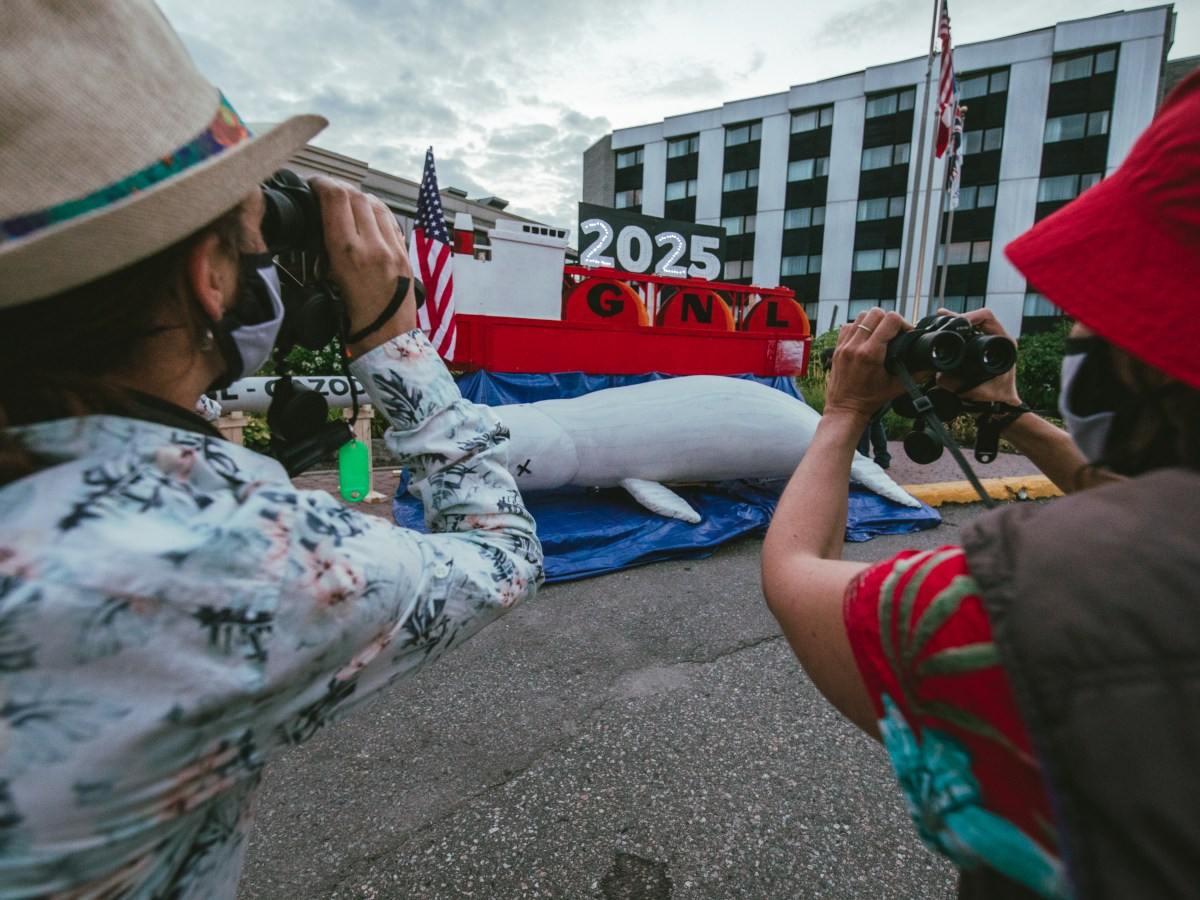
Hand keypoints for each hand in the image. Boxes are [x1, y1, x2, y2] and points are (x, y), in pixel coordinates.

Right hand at [308, 175, 416, 346]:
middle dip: (336, 187)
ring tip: (343, 200)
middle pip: (355, 195)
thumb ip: (326, 250)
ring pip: (374, 203)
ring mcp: (394, 249)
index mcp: (350, 254)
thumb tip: (321, 224)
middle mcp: (375, 247)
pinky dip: (375, 210)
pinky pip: (390, 220)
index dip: (321, 183)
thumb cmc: (354, 321)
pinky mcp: (405, 254)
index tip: (312, 184)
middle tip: (324, 190)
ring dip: (356, 196)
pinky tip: (366, 214)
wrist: (388, 341)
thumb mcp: (329, 283)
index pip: (336, 199)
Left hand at [824, 308, 908, 419]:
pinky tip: (866, 337)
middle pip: (875, 313)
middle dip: (888, 320)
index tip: (905, 332)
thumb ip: (916, 376)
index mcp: (871, 354)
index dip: (902, 323)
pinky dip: (859, 327)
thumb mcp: (897, 388)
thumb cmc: (870, 400)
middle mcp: (856, 346)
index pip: (890, 320)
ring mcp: (844, 346)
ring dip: (873, 321)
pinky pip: (848, 326)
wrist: (845, 408)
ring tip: (880, 333)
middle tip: (893, 332)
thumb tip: (931, 367)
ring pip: (861, 316)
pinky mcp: (837, 348)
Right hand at [932, 308, 1021, 405]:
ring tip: (942, 318)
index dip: (968, 316)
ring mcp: (992, 344)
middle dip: (958, 317)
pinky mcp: (984, 350)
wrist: (999, 408)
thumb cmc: (992, 400)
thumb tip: (936, 372)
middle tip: (942, 315)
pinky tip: (947, 330)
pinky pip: (972, 334)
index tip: (954, 323)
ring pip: (974, 325)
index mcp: (1004, 344)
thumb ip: (953, 383)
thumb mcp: (972, 390)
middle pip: (978, 318)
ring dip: (958, 322)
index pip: (987, 317)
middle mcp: (999, 340)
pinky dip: (959, 331)